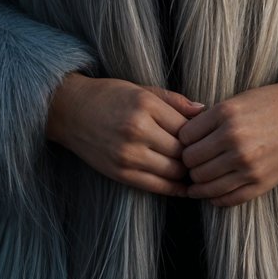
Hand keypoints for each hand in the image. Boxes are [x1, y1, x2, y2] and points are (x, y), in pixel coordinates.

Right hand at [46, 72, 204, 196]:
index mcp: (145, 106)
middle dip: (196, 157)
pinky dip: (173, 188)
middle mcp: (137, 130)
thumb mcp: (142, 90)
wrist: (70, 111)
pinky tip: (183, 186)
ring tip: (197, 172)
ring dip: (186, 174)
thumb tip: (203, 110)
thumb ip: (174, 101)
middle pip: (182, 152)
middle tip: (206, 158)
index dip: (200, 136)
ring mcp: (127, 154)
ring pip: (173, 172)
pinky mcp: (119, 172)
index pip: (187, 128)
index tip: (206, 138)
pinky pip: (156, 186)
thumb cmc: (109, 96)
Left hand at [177, 73, 277, 208]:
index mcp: (226, 115)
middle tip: (193, 162)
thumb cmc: (269, 103)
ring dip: (198, 183)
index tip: (189, 143)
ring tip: (199, 178)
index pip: (185, 138)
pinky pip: (226, 199)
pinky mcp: (260, 183)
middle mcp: (234, 140)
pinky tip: (214, 192)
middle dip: (189, 163)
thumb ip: (209, 119)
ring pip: (204, 183)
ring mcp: (248, 164)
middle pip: (191, 162)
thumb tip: (180, 138)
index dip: (183, 141)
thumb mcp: (235, 101)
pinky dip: (215, 198)